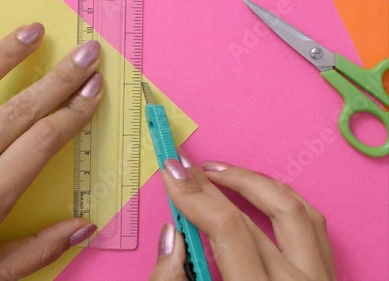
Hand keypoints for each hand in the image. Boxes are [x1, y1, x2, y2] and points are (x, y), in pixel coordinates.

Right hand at [151, 150, 335, 280]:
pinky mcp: (328, 279)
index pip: (229, 230)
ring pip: (294, 209)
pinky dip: (283, 198)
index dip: (195, 196)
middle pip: (254, 217)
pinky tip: (258, 191)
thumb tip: (173, 234)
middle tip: (185, 168)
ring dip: (253, 182)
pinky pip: (312, 224)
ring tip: (218, 171)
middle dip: (212, 185)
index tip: (172, 173)